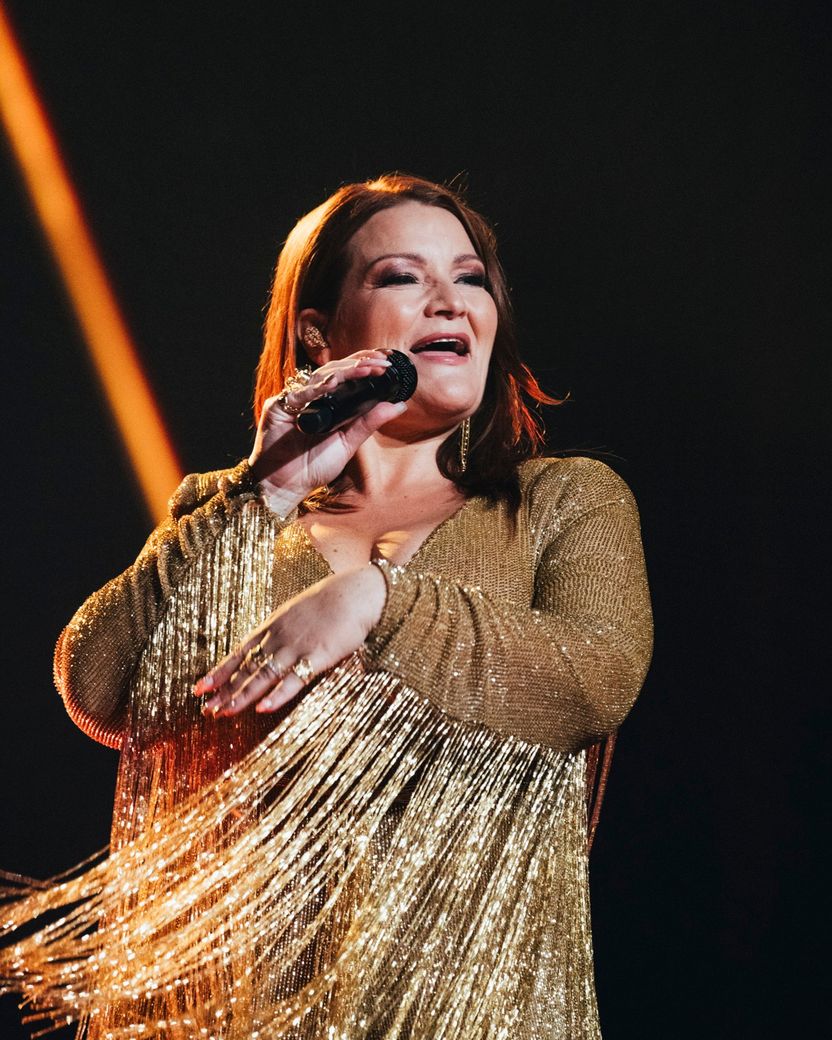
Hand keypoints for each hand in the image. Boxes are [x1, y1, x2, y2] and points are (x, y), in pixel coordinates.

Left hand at [193, 563, 387, 716]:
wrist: (358, 592)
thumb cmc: (332, 601)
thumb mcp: (298, 611)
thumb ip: (282, 628)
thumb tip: (269, 644)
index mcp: (274, 625)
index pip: (240, 652)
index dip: (220, 671)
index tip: (200, 688)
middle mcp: (279, 637)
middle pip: (247, 667)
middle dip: (225, 690)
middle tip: (206, 710)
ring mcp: (297, 646)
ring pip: (263, 675)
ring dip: (242, 696)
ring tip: (223, 713)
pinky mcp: (318, 656)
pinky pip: (295, 679)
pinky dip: (278, 695)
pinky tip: (263, 709)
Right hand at [249, 351, 407, 515]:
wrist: (285, 485)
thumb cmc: (313, 466)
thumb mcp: (348, 443)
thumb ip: (369, 423)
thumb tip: (399, 406)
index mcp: (328, 402)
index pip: (347, 375)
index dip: (365, 366)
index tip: (386, 364)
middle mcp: (311, 396)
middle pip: (335, 370)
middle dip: (359, 364)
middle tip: (380, 363)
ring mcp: (294, 400)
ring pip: (319, 377)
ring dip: (343, 371)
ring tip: (365, 370)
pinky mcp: (278, 406)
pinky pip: (299, 394)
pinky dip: (316, 389)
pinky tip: (333, 384)